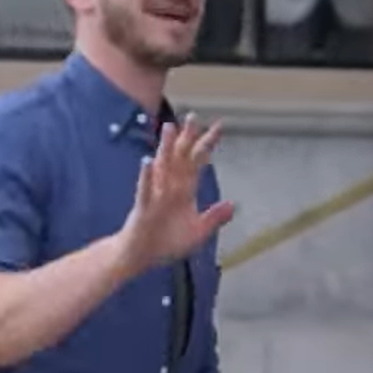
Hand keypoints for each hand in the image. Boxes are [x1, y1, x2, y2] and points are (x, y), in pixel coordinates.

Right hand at [115, 113, 234, 275]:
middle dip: (187, 138)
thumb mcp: (197, 233)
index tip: (218, 126)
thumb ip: (214, 218)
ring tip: (169, 127)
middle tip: (193, 116)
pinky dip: (147, 176)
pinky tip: (147, 162)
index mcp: (184, 191)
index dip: (207, 145)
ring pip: (162, 167)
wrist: (140, 257)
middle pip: (180, 157)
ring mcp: (156, 195)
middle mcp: (170, 188)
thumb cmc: (166, 243)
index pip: (197, 163)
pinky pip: (145, 189)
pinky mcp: (143, 207)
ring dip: (166, 147)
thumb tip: (232, 205)